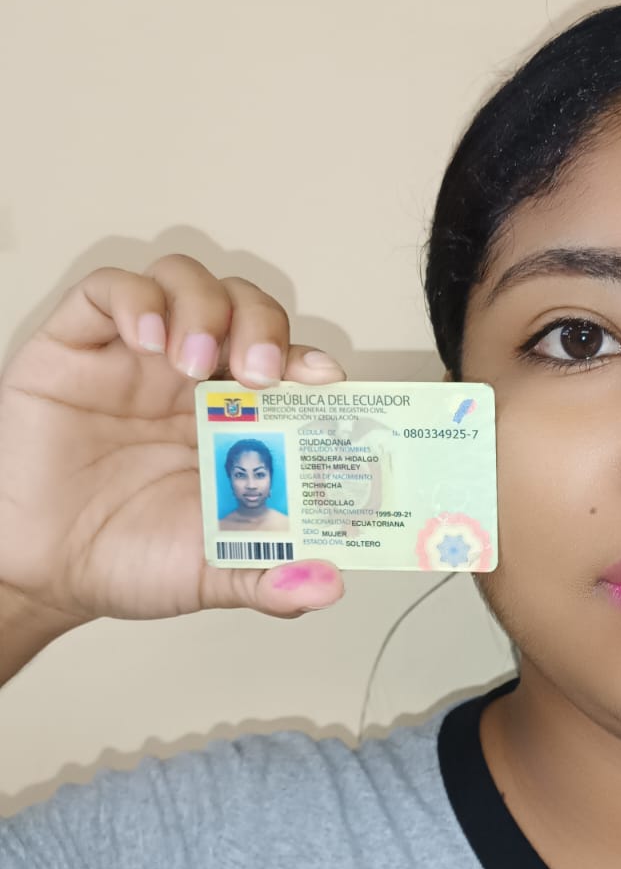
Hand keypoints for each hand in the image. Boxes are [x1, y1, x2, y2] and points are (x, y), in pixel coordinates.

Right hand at [0, 253, 347, 622]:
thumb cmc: (130, 560)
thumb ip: (269, 578)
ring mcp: (136, 355)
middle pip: (246, 308)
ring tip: (193, 361)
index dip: (310, 361)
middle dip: (262, 326)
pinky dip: (137, 299)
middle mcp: (194, 377)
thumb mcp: (213, 575)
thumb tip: (329, 587)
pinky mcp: (78, 344)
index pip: (291, 364)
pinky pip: (109, 290)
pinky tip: (147, 340)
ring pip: (185, 281)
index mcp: (239, 419)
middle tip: (259, 372)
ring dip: (204, 307)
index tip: (324, 380)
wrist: (44, 573)